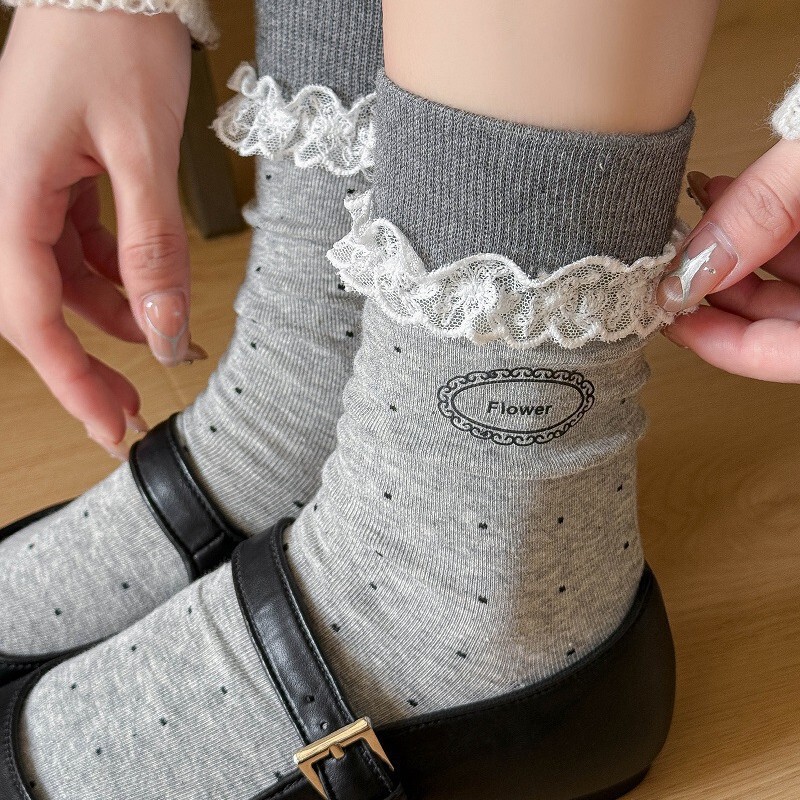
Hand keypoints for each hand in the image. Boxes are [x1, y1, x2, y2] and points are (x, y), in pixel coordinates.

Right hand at [0, 6, 201, 457]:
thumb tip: (164, 334)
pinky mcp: (57, 181)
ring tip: (166, 347)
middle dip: (90, 362)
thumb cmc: (116, 42)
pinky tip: (152, 294)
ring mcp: (30, 190)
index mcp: (8, 194)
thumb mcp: (143, 152)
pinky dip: (119, 276)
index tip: (110, 427)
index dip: (72, 379)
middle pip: (41, 308)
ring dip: (114, 319)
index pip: (31, 315)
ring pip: (65, 282)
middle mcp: (7, 198)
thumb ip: (155, 249)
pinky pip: (82, 248)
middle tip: (133, 413)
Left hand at [656, 138, 799, 382]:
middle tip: (668, 269)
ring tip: (692, 217)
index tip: (670, 319)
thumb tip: (694, 264)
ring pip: (790, 276)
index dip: (722, 346)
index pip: (784, 355)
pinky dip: (765, 223)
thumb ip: (764, 212)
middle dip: (718, 290)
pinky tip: (724, 195)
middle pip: (781, 319)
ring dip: (734, 248)